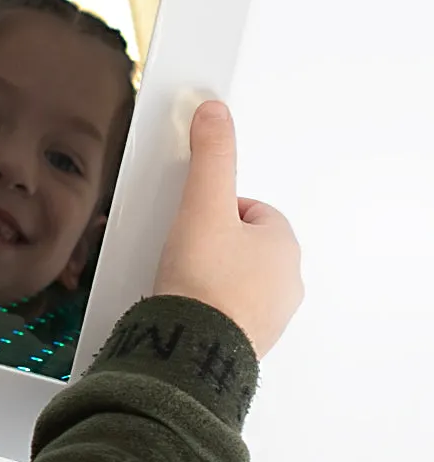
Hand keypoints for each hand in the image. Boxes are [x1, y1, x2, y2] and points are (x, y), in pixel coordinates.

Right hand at [153, 101, 302, 357]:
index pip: (250, 210)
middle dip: (210, 243)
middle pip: (240, 244)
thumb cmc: (205, 283)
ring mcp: (266, 316)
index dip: (214, 209)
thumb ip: (211, 156)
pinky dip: (203, 306)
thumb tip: (215, 113)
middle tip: (180, 248)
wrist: (193, 348)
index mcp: (285, 247)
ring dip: (206, 276)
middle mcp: (285, 283)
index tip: (191, 218)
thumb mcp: (203, 205)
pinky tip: (180, 304)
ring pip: (232, 279)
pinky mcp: (241, 341)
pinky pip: (222, 311)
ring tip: (176, 278)